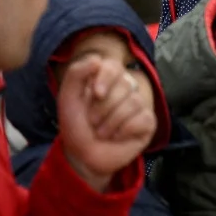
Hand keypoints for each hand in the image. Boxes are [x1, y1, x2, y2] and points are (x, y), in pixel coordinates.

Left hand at [58, 57, 156, 193]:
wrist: (83, 156)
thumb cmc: (76, 126)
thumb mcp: (68, 98)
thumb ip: (76, 74)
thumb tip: (97, 59)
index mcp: (107, 80)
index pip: (114, 66)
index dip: (106, 78)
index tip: (96, 93)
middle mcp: (126, 89)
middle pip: (125, 85)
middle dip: (104, 107)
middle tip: (93, 121)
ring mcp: (140, 105)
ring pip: (134, 102)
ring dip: (111, 122)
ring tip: (102, 132)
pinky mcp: (148, 122)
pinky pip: (142, 118)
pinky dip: (124, 131)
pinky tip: (117, 137)